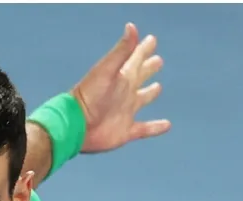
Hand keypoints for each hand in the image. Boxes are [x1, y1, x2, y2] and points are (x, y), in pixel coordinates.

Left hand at [71, 23, 171, 153]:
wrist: (75, 126)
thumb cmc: (89, 96)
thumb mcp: (107, 70)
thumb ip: (121, 51)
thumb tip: (131, 27)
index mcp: (121, 76)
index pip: (135, 58)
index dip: (143, 48)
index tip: (151, 39)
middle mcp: (125, 92)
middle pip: (140, 76)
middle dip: (148, 68)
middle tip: (157, 60)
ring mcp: (125, 111)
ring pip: (143, 99)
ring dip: (150, 93)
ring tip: (158, 87)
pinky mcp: (126, 130)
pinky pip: (145, 129)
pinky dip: (156, 127)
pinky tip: (167, 125)